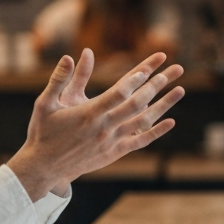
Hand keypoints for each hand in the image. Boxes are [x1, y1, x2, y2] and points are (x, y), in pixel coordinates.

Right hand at [7, 50, 183, 200]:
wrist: (44, 167)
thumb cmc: (43, 132)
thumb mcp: (46, 103)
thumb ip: (59, 79)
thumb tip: (68, 56)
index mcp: (88, 113)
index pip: (117, 94)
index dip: (133, 81)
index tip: (148, 68)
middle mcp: (104, 127)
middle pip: (136, 104)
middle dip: (156, 85)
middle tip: (174, 70)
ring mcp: (111, 141)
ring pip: (143, 121)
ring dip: (164, 105)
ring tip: (180, 90)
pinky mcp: (114, 152)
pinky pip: (140, 141)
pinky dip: (156, 132)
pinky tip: (170, 121)